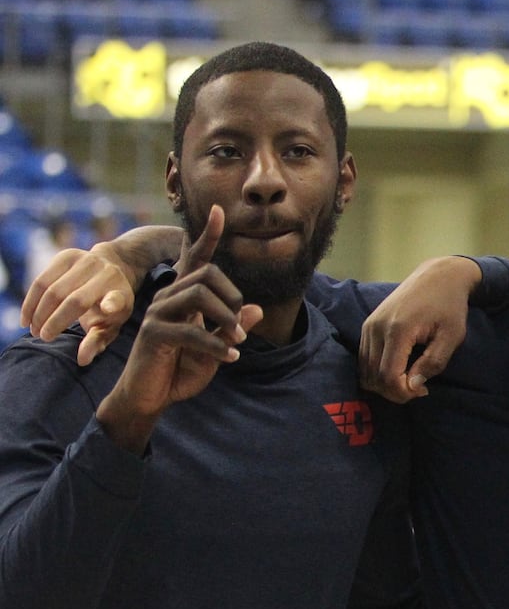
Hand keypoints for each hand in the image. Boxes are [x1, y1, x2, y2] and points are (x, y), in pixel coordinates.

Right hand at [21, 223, 185, 364]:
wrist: (112, 268)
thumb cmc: (111, 306)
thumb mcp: (111, 325)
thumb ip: (97, 341)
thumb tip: (82, 360)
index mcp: (121, 294)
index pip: (117, 299)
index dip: (112, 303)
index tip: (108, 308)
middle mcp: (106, 275)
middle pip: (73, 300)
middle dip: (54, 321)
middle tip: (42, 337)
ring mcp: (87, 261)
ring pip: (52, 288)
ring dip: (38, 311)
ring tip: (33, 329)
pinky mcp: (68, 255)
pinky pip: (41, 279)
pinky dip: (31, 300)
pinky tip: (27, 316)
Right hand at [95, 207, 261, 451]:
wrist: (152, 397)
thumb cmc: (182, 369)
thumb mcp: (216, 348)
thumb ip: (231, 328)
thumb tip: (257, 308)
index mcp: (183, 295)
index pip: (195, 259)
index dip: (208, 236)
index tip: (219, 211)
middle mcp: (168, 296)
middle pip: (206, 274)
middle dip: (232, 297)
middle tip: (242, 328)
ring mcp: (158, 312)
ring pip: (199, 295)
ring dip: (226, 319)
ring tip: (237, 341)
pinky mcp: (153, 333)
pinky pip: (191, 330)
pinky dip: (217, 345)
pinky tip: (230, 358)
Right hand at [359, 256, 479, 402]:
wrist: (438, 276)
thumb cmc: (450, 306)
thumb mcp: (452, 336)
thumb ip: (433, 363)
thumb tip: (413, 386)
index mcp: (398, 330)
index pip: (388, 376)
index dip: (403, 393)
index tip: (424, 390)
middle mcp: (376, 328)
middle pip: (373, 377)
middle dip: (395, 392)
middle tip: (419, 388)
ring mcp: (368, 326)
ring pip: (365, 371)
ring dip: (385, 384)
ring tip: (410, 379)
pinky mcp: (367, 325)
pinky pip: (364, 359)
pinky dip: (378, 372)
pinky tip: (400, 369)